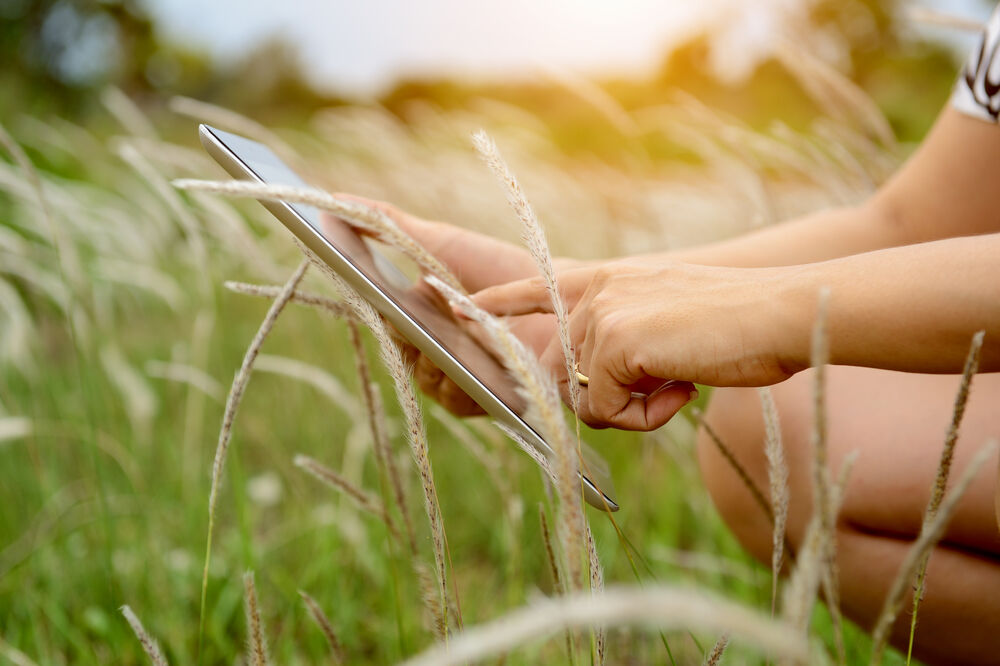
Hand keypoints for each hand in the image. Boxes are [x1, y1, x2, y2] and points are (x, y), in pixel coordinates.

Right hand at [321, 196, 568, 414]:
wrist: (556, 295)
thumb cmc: (495, 269)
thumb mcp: (438, 242)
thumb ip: (386, 225)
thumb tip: (333, 199)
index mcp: (414, 318)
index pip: (383, 319)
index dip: (374, 308)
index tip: (373, 292)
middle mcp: (430, 351)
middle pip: (402, 351)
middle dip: (407, 333)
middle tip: (412, 316)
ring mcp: (454, 377)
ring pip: (426, 377)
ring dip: (436, 357)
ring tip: (449, 337)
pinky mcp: (482, 399)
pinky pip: (457, 399)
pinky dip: (462, 379)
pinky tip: (473, 361)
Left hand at [472, 259, 805, 430]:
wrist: (780, 311)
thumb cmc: (737, 323)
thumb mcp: (667, 320)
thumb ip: (624, 340)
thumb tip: (596, 389)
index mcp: (608, 278)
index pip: (533, 289)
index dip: (493, 305)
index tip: (451, 305)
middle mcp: (595, 291)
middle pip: (563, 374)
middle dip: (608, 399)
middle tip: (666, 385)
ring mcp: (601, 315)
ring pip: (585, 401)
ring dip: (635, 410)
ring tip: (681, 380)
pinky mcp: (614, 343)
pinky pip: (607, 412)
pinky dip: (646, 418)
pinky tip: (682, 388)